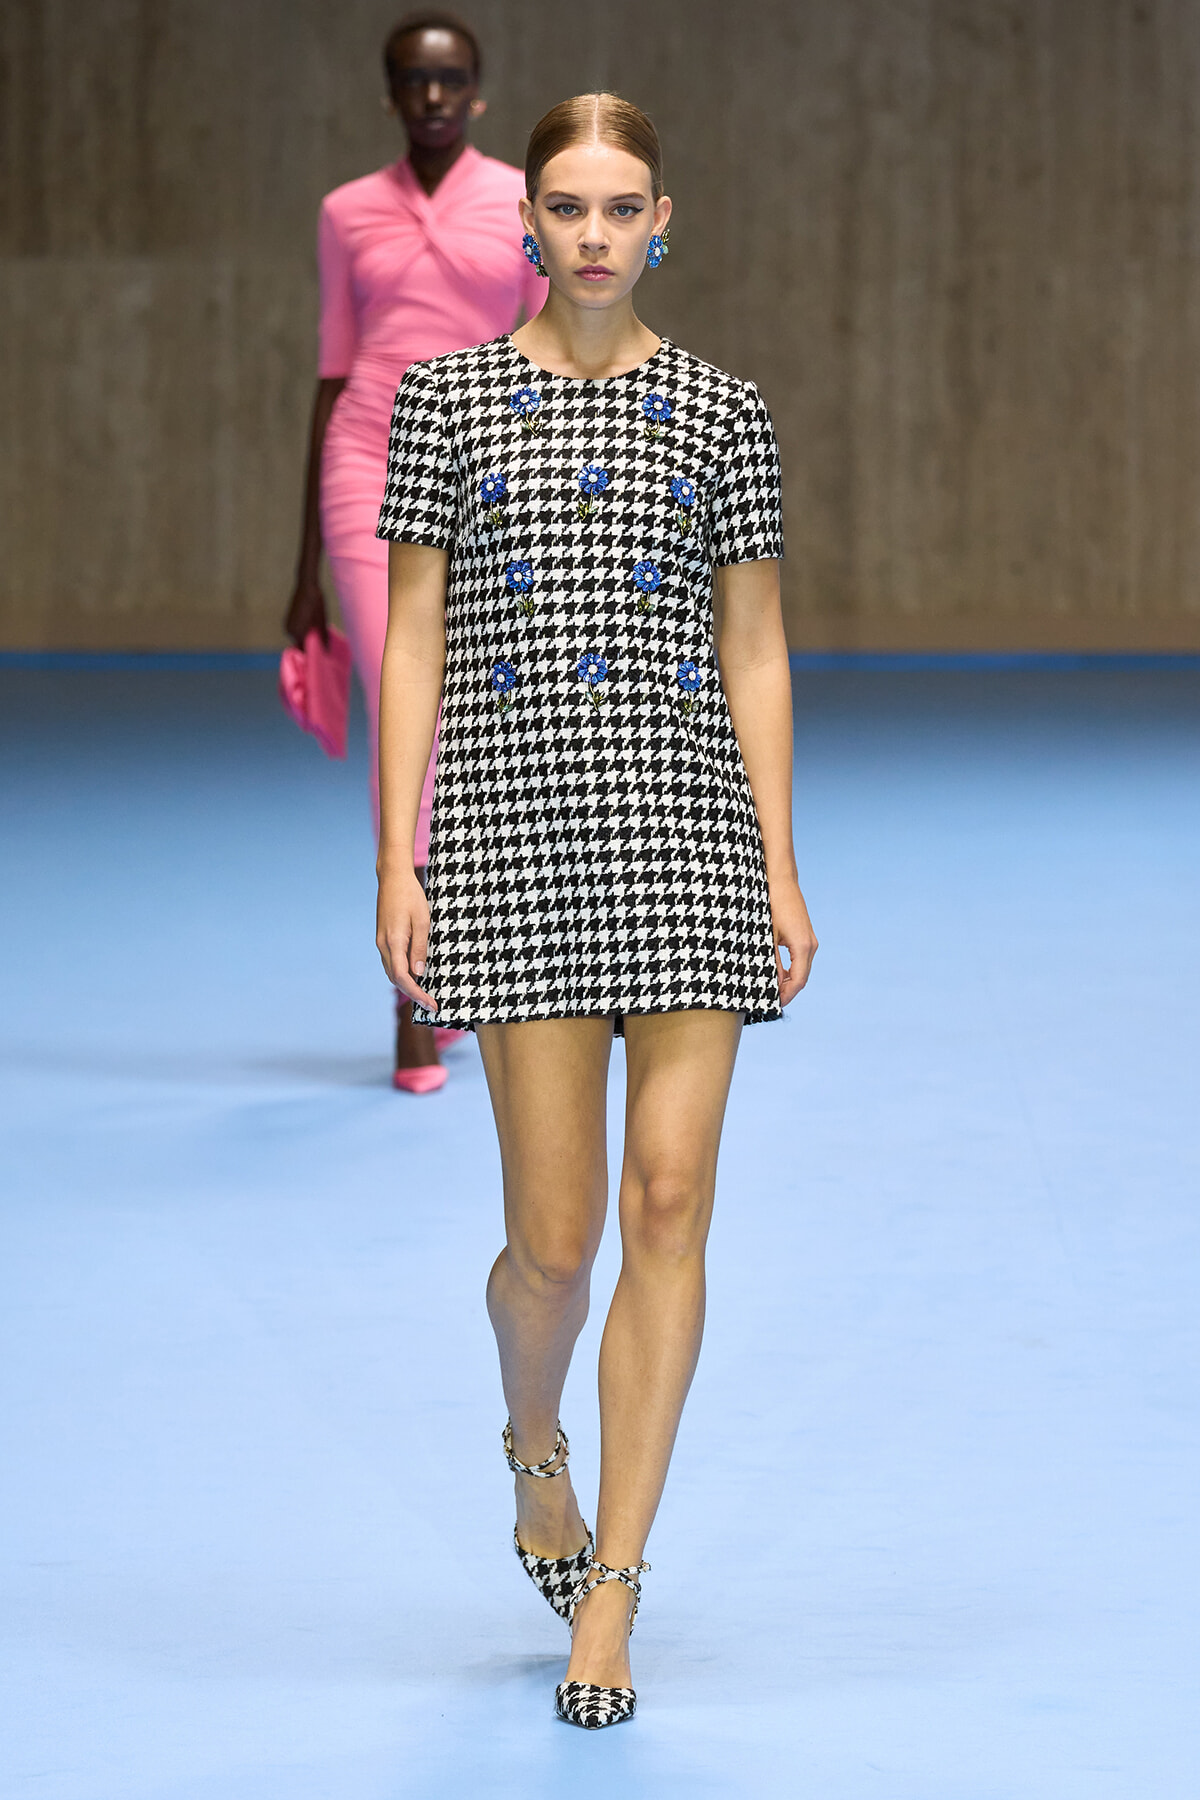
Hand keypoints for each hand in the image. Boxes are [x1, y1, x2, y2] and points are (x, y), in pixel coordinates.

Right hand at [284, 570, 328, 647]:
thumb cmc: (317, 603)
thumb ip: (322, 636)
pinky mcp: (288, 620)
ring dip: (306, 638)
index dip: (313, 653)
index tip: (321, 655)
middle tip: (321, 645)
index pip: (305, 649)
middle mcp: (290, 631)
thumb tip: (326, 649)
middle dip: (310, 645)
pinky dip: (303, 631)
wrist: (307, 586)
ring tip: (318, 636)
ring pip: (298, 637)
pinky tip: (311, 628)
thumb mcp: (322, 621)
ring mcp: (287, 625)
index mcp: (298, 632)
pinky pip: (296, 631)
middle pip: (301, 644)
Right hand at [376, 864, 435, 1010]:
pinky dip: (401, 975)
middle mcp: (383, 945)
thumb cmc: (411, 896)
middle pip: (395, 979)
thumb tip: (419, 972)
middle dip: (413, 994)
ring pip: (392, 972)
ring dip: (406, 986)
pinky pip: (391, 963)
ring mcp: (381, 942)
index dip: (417, 994)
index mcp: (393, 942)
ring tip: (424, 995)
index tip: (431, 1004)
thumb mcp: (422, 921)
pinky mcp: (383, 938)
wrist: (393, 878)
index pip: (403, 977)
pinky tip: (414, 976)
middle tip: (431, 1005)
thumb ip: (420, 947)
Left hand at [770, 877, 817, 1005]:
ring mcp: (810, 940)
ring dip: (788, 981)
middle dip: (787, 992)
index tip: (773, 1004)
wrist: (781, 881)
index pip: (798, 982)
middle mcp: (811, 946)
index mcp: (803, 947)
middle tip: (769, 1001)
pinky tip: (776, 974)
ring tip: (770, 990)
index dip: (786, 996)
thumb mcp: (767, 935)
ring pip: (801, 970)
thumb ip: (770, 961)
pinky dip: (790, 970)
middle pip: (801, 979)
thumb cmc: (772, 905)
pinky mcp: (805, 936)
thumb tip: (770, 983)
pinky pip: (800, 960)